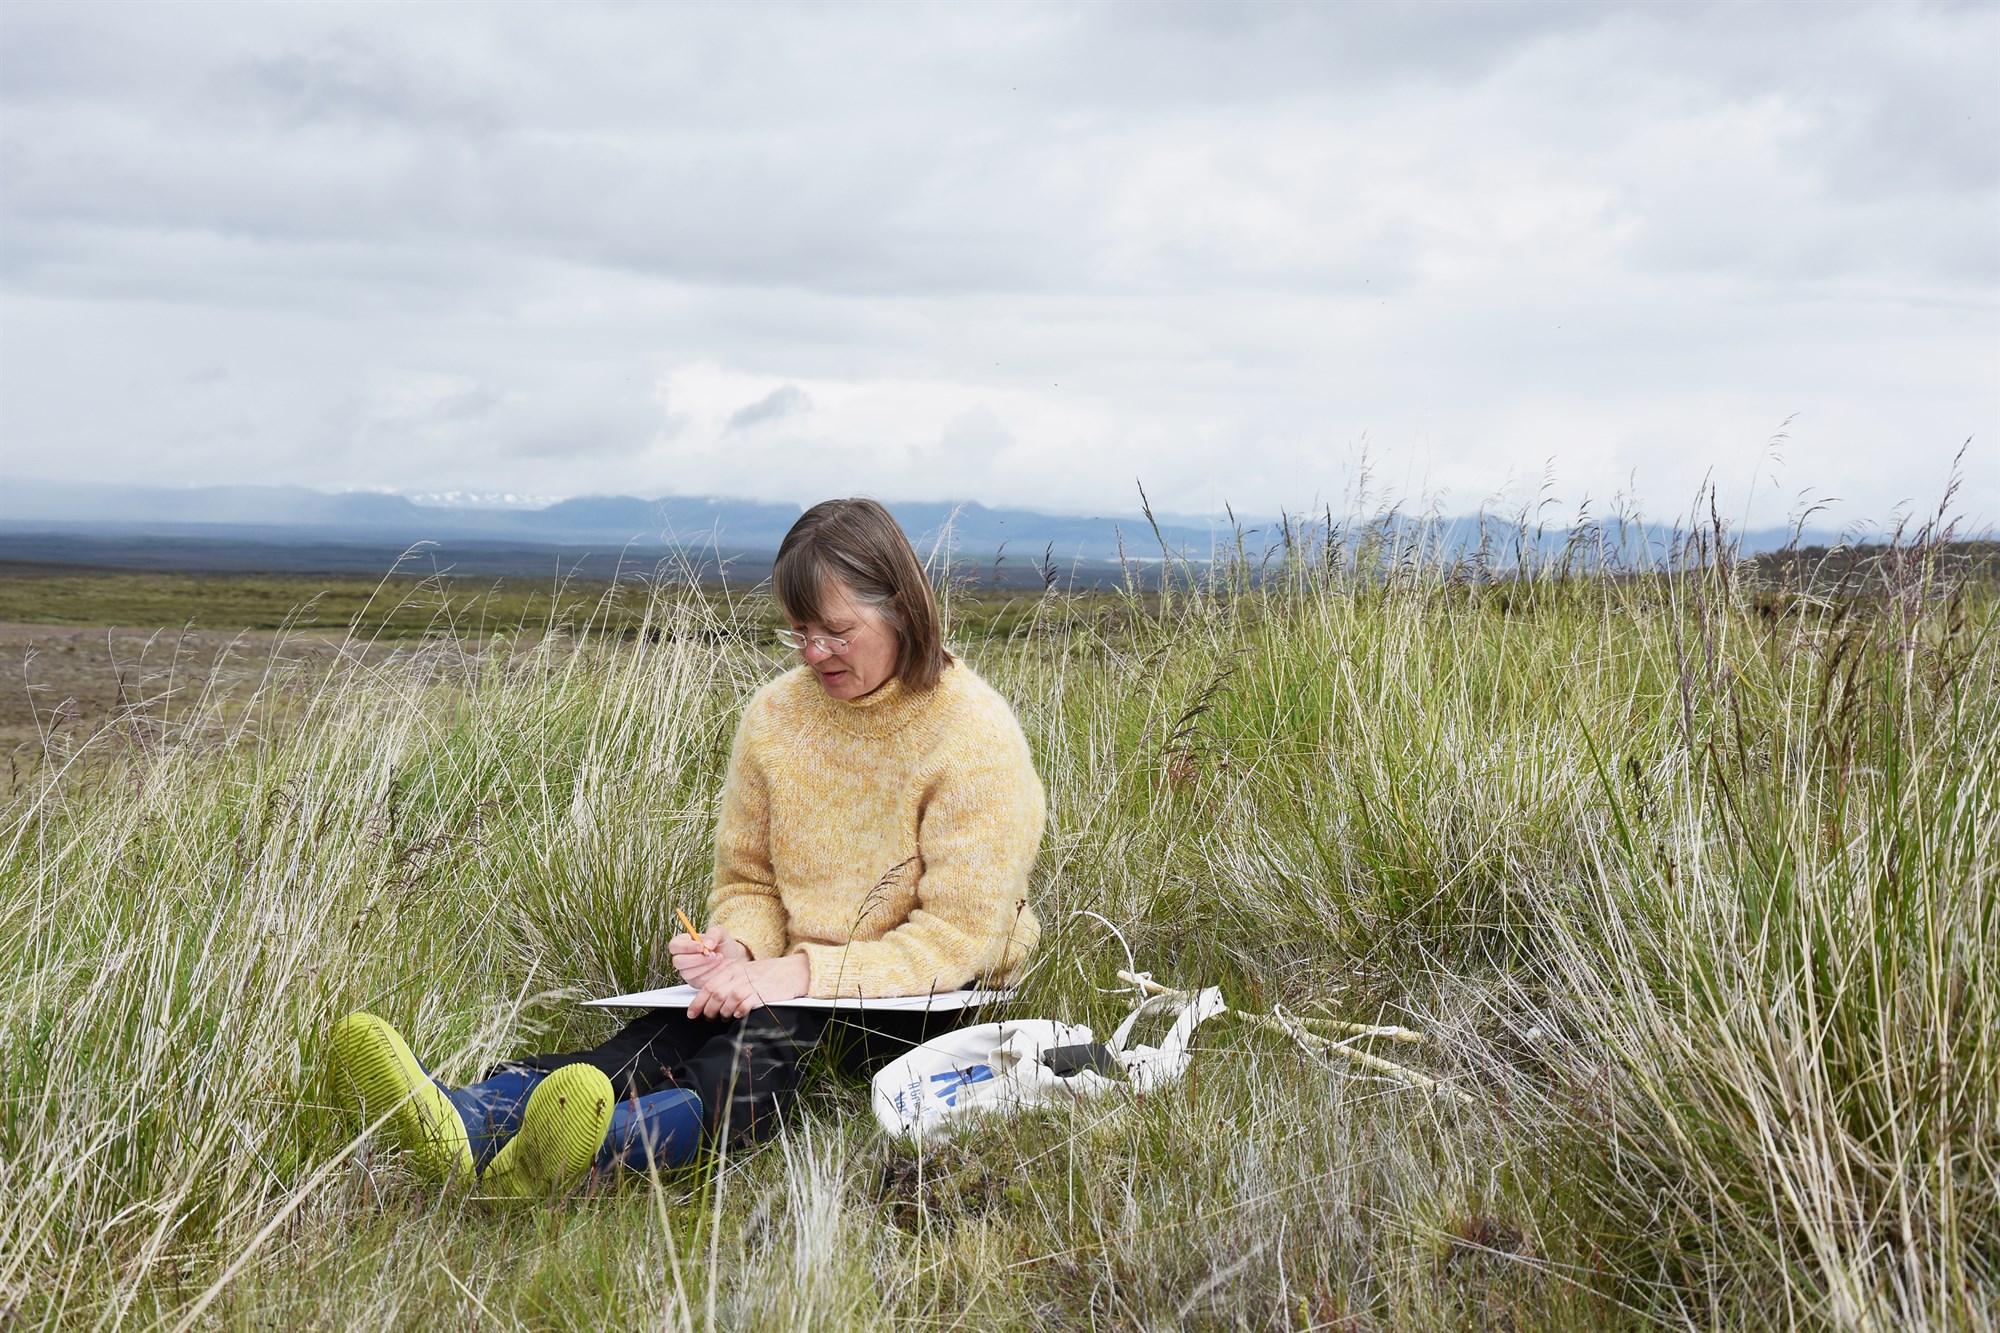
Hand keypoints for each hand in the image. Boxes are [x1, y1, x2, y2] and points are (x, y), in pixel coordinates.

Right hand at [670, 927, 747, 987]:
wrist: (735, 958)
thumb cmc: (725, 945)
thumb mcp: (722, 933)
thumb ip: (713, 933)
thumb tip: (706, 944)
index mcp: (684, 943)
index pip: (674, 945)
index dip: (686, 947)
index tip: (702, 946)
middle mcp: (682, 958)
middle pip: (678, 962)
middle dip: (697, 959)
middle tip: (713, 954)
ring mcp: (687, 972)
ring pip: (688, 973)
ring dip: (706, 966)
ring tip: (720, 958)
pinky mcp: (696, 982)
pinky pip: (699, 981)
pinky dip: (713, 973)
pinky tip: (723, 966)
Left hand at [687, 953, 811, 1019]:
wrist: (794, 970)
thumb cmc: (770, 974)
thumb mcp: (746, 972)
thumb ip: (730, 982)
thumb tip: (711, 1000)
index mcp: (734, 969)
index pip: (709, 986)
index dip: (697, 1002)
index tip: (691, 1014)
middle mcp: (741, 975)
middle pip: (716, 995)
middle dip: (709, 1010)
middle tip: (709, 1018)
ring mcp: (753, 984)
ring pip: (729, 1000)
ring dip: (724, 1013)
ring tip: (726, 1017)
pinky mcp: (764, 993)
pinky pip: (746, 1004)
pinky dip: (739, 1011)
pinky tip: (739, 1015)